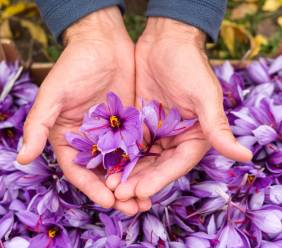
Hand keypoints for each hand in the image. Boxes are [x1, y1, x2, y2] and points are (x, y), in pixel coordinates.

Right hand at [17, 7, 145, 214]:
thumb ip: (38, 124)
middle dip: (118, 193)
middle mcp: (91, 141)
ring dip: (135, 183)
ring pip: (124, 165)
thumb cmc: (74, 66)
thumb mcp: (54, 94)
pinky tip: (158, 173)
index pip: (79, 172)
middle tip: (135, 208)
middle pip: (104, 174)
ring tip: (148, 199)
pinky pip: (139, 148)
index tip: (109, 202)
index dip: (93, 189)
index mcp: (70, 138)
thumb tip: (23, 157)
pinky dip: (146, 163)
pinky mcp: (132, 125)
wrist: (103, 44)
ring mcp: (113, 134)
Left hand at [114, 17, 251, 202]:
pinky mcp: (139, 122)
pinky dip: (119, 155)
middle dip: (139, 181)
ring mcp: (156, 131)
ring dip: (127, 173)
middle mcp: (175, 137)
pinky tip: (106, 165)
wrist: (165, 42)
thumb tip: (244, 156)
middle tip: (119, 195)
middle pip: (157, 166)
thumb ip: (217, 126)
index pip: (177, 164)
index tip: (141, 191)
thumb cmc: (188, 65)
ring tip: (110, 186)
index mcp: (194, 135)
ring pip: (141, 158)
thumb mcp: (204, 95)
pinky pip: (129, 143)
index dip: (160, 179)